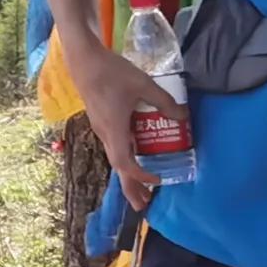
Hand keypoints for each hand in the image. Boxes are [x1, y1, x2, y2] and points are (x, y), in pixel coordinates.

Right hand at [62, 34, 163, 205]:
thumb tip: (182, 116)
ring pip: (116, 157)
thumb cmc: (112, 73)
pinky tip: (136, 152)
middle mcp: (106, 134)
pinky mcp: (101, 120)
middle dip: (131, 188)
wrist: (83, 60)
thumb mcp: (143, 85)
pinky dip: (126, 157)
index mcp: (115, 130)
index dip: (141, 176)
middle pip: (118, 168)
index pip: (126, 164)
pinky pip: (114, 145)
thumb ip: (164, 102)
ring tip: (141, 186)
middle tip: (143, 206)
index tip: (158, 181)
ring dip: (129, 174)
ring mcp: (101, 128)